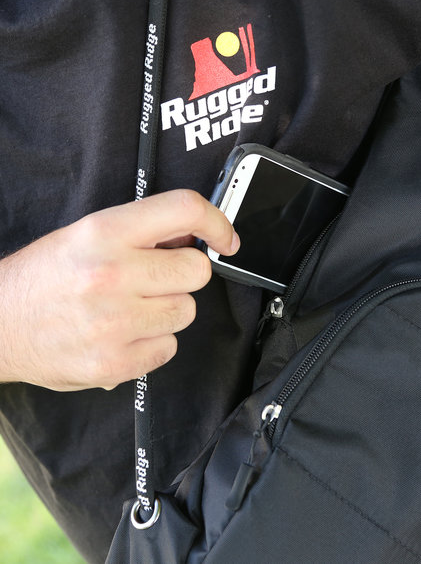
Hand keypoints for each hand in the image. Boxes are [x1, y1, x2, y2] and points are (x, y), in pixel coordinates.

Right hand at [0, 190, 239, 390]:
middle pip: (198, 271)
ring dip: (167, 309)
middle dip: (183, 274)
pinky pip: (169, 347)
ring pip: (186, 311)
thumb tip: (196, 232)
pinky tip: (124, 333)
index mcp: (104, 233)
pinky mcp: (115, 362)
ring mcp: (114, 322)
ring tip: (130, 308)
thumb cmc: (44, 277)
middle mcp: (111, 274)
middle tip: (154, 279)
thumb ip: (143, 232)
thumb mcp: (87, 234)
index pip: (184, 210)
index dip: (217, 222)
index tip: (225, 238)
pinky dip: (153, 342)